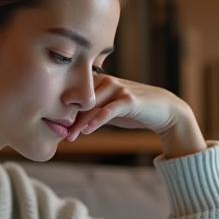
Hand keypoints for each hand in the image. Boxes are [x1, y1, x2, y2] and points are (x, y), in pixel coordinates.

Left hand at [66, 72, 206, 157]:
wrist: (164, 111)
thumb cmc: (135, 111)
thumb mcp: (110, 111)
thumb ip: (93, 113)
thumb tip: (71, 125)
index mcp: (100, 81)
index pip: (76, 93)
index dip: (64, 109)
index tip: (54, 125)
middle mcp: (107, 81)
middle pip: (81, 100)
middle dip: (68, 117)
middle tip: (58, 133)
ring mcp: (118, 89)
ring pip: (92, 105)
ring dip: (79, 122)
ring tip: (70, 136)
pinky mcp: (129, 100)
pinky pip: (108, 110)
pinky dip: (96, 121)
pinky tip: (86, 131)